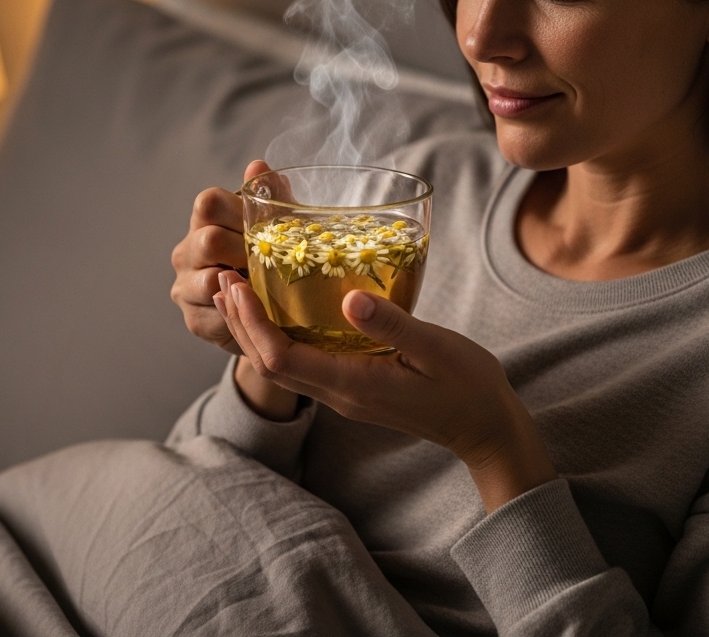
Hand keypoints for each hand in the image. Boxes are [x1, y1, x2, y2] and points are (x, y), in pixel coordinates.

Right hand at [171, 160, 269, 351]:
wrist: (260, 316)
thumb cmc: (267, 263)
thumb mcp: (274, 229)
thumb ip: (269, 198)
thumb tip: (258, 166)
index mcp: (204, 223)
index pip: (209, 202)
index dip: (238, 212)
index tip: (265, 230)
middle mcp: (187, 251)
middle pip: (209, 240)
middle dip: (246, 252)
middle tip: (271, 263)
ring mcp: (185, 286)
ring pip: (212, 280)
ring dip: (245, 285)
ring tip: (267, 288)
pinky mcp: (194, 319)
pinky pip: (218, 315)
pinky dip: (243, 313)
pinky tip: (258, 311)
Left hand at [215, 272, 556, 510]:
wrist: (484, 428)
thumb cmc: (466, 386)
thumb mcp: (435, 348)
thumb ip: (392, 325)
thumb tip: (348, 299)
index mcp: (352, 384)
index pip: (281, 360)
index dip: (252, 324)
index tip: (238, 285)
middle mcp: (338, 393)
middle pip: (268, 364)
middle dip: (241, 322)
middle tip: (224, 279)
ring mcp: (343, 394)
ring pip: (282, 366)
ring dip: (254, 330)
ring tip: (239, 290)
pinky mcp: (352, 387)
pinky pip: (301, 364)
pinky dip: (279, 336)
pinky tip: (280, 310)